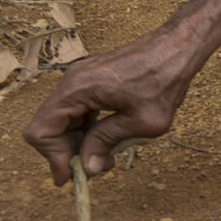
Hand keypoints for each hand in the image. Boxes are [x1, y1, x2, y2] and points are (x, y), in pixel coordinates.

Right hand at [23, 30, 201, 183]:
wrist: (180, 45)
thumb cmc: (166, 79)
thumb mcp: (143, 120)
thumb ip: (108, 142)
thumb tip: (86, 168)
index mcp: (78, 88)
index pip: (41, 130)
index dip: (53, 157)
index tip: (72, 175)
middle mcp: (72, 81)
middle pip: (47, 127)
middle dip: (66, 152)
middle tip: (93, 168)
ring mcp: (81, 78)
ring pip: (61, 120)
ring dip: (76, 142)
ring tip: (104, 158)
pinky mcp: (91, 79)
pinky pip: (76, 110)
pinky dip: (84, 128)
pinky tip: (106, 139)